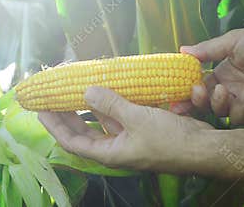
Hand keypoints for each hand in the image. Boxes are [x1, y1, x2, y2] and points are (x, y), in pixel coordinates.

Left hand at [38, 87, 212, 171]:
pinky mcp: (141, 129)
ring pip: (102, 123)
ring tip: (76, 90)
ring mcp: (129, 138)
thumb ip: (111, 104)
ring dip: (90, 108)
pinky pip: (120, 116)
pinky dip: (111, 104)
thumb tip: (87, 92)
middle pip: (84, 133)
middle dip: (67, 117)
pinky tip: (107, 91)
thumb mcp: (137, 119)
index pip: (73, 142)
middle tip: (54, 98)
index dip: (55, 127)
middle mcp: (116, 148)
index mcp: (110, 153)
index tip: (41, 110)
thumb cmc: (169, 139)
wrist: (201, 147)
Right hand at [173, 22, 243, 123]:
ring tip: (221, 90)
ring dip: (216, 104)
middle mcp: (229, 88)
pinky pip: (240, 117)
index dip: (186, 92)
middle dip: (195, 102)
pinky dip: (238, 109)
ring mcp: (242, 100)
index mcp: (221, 73)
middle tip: (192, 96)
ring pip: (220, 112)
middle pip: (206, 102)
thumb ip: (207, 50)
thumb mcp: (232, 42)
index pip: (198, 86)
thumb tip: (182, 50)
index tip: (173, 97)